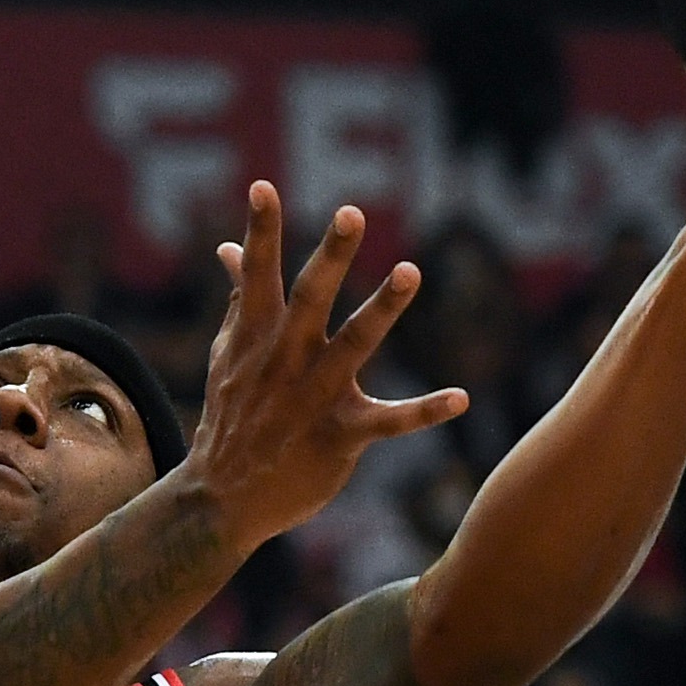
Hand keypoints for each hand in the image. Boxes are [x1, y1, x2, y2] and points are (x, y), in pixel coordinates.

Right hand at [182, 183, 468, 542]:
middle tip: (351, 212)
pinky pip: (390, 422)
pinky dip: (426, 411)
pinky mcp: (342, 435)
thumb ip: (239, 300)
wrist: (224, 498)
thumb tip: (227, 249)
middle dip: (331, 256)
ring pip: (353, 347)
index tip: (263, 187)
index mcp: (256, 337)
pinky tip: (461, 399)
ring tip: (410, 270)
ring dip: (383, 309)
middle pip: (309, 299)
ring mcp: (314, 398)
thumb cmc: (233, 416)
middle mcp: (285, 361)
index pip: (257, 274)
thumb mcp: (229, 354)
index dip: (260, 231)